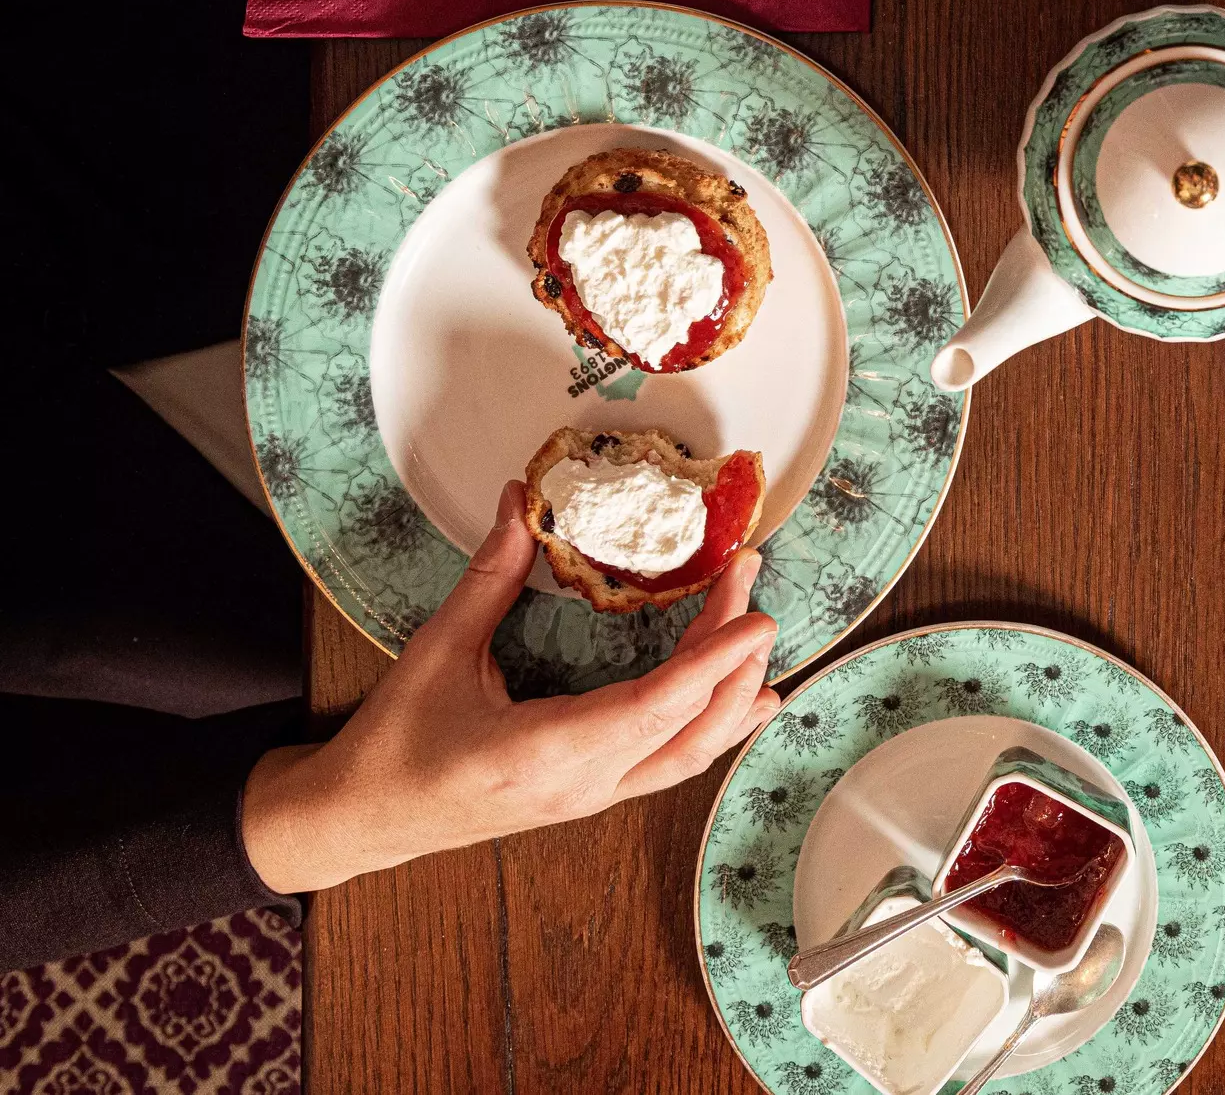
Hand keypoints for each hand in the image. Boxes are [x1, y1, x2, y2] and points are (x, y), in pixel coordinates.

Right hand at [242, 480, 778, 892]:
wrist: (362, 823)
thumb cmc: (393, 746)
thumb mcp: (436, 652)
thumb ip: (488, 577)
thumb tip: (522, 502)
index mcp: (539, 754)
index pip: (649, 709)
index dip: (709, 664)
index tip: (754, 618)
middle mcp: (580, 785)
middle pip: (687, 726)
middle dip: (732, 656)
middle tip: (751, 582)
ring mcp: (591, 797)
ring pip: (688, 753)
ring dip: (732, 693)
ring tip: (761, 635)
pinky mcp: (593, 795)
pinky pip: (671, 763)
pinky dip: (715, 726)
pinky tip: (747, 701)